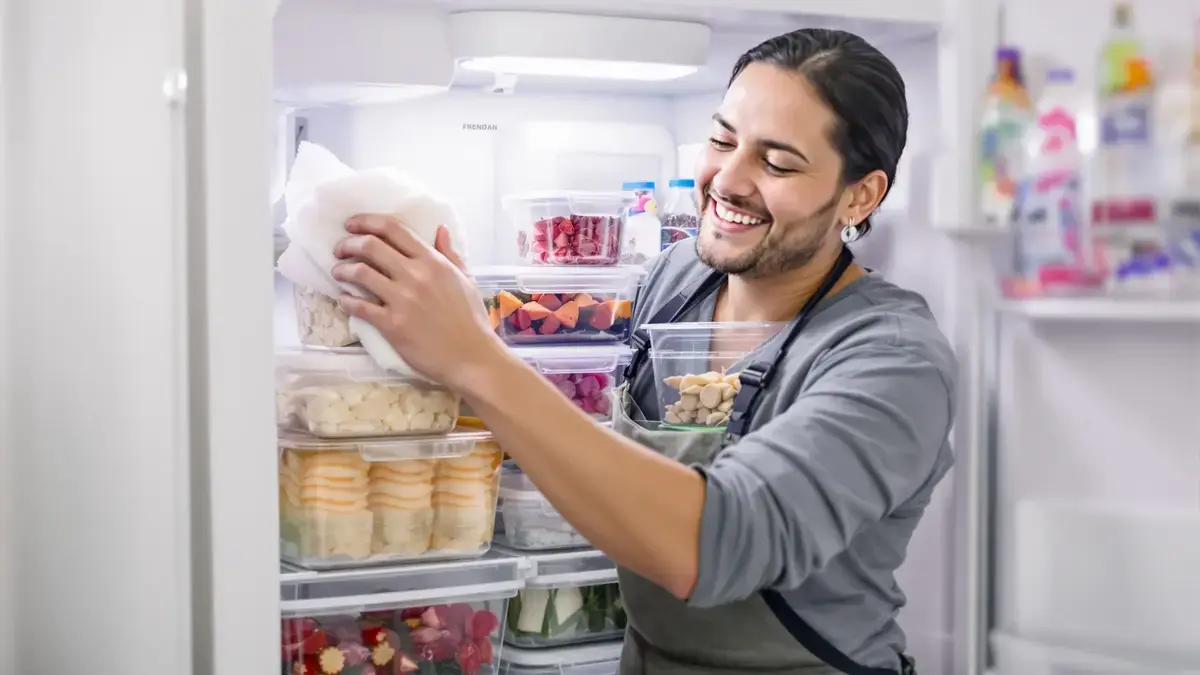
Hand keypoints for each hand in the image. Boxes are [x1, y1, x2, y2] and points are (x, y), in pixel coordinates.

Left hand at [331, 214, 507, 391]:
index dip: (366, 221)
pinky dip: (346, 300)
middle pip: (370, 246)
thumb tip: (440, 229)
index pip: (393, 229)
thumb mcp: (466, 279)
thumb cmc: (471, 319)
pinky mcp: (392, 325)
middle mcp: (415, 275)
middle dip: (348, 243)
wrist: (472, 357)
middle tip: (339, 249)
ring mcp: (402, 300)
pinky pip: (359, 306)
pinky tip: (345, 300)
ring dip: (342, 270)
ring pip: (360, 273)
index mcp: (433, 262)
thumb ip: (450, 254)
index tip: (351, 224)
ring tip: (338, 273)